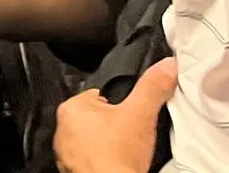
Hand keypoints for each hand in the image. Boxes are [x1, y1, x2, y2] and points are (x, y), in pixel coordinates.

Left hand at [54, 58, 177, 172]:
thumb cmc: (118, 157)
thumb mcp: (141, 114)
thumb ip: (152, 87)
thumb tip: (166, 66)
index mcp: (71, 108)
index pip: (98, 96)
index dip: (120, 105)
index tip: (130, 116)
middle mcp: (62, 129)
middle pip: (96, 117)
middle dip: (112, 124)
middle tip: (129, 136)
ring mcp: (66, 152)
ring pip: (92, 138)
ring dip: (106, 143)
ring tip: (123, 150)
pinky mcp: (72, 169)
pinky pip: (89, 158)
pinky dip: (101, 159)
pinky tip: (116, 163)